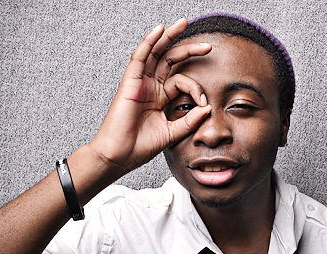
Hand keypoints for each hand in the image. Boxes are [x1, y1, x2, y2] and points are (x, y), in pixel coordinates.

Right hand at [88, 18, 211, 175]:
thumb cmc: (140, 147)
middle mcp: (150, 87)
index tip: (204, 103)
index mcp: (160, 98)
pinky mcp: (130, 83)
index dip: (196, 88)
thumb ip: (189, 121)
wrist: (120, 156)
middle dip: (188, 49)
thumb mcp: (172, 133)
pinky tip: (160, 30)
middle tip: (207, 45)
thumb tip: (207, 108)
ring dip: (169, 37)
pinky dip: (149, 42)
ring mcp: (140, 83)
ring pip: (155, 53)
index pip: (182, 82)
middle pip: (170, 60)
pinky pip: (139, 57)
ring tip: (183, 23)